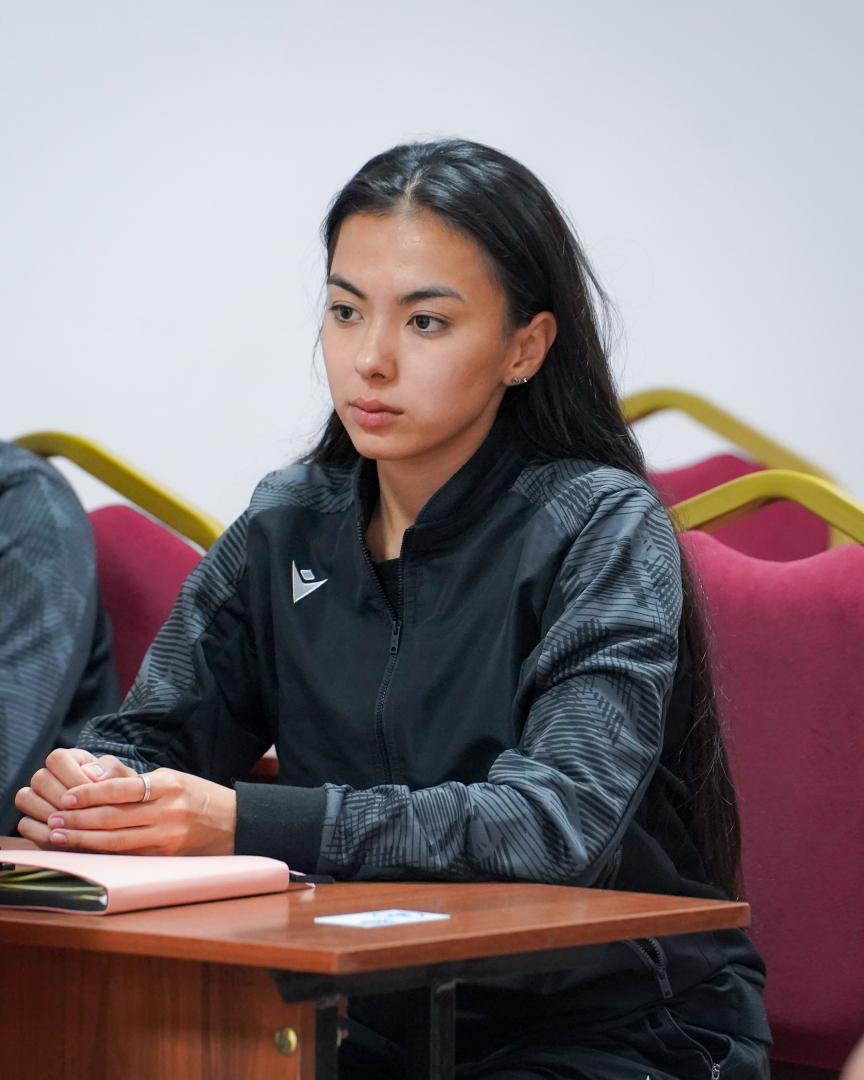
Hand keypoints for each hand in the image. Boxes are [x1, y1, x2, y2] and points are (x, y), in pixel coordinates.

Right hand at [15, 749, 137, 847]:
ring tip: (71, 825)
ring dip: (48, 812)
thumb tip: (92, 774)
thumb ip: (113, 772)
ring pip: (26, 798)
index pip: (57, 758)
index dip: (71, 775)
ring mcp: (38, 800)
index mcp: (71, 760)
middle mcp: (50, 777)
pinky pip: (25, 825)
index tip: (91, 790)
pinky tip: (62, 837)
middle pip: (39, 778)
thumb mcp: (127, 781)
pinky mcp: (34, 823)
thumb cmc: (125, 797)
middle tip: (81, 812)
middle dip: (61, 797)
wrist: (124, 825)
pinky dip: (41, 832)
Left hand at [17, 768, 236, 855]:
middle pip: (113, 818)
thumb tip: (92, 773)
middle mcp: (168, 811)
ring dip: (83, 840)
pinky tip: (83, 851)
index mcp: (168, 785)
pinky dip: (101, 853)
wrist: (234, 823)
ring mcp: (167, 837)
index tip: (66, 797)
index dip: (90, 794)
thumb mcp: (171, 777)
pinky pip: (127, 855)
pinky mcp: (165, 857)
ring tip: (58, 837)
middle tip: (52, 820)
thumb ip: (134, 779)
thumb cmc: (197, 796)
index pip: (122, 789)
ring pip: (116, 841)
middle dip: (78, 820)